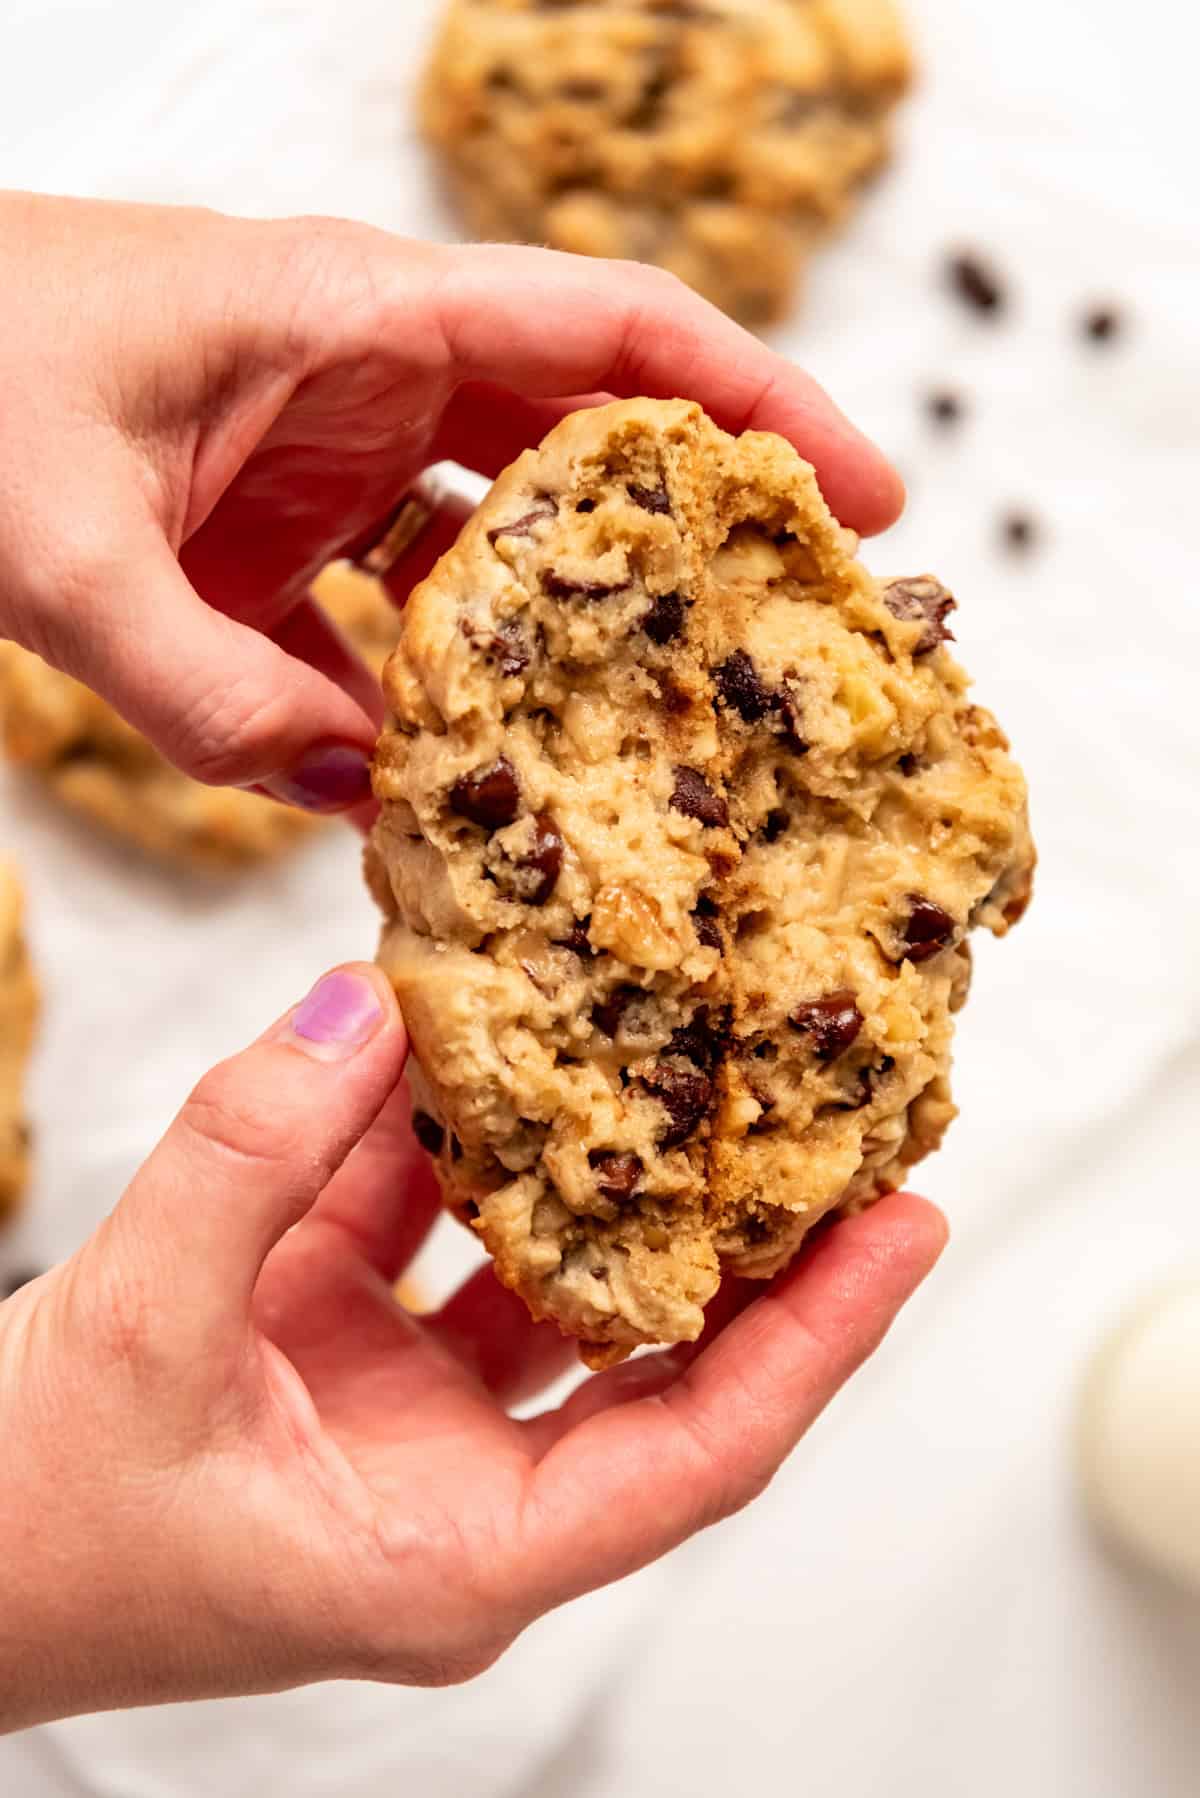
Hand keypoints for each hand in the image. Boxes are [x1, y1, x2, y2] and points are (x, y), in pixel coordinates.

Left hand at [0, 192, 902, 815]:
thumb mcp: (52, 544)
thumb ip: (200, 689)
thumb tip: (353, 797)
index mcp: (358, 315)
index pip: (615, 335)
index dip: (762, 411)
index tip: (865, 503)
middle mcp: (364, 377)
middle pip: (585, 449)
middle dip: (689, 547)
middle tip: (786, 660)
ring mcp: (318, 458)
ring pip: (489, 554)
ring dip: (551, 650)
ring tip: (630, 756)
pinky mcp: (262, 532)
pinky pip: (378, 625)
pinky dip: (410, 705)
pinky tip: (430, 793)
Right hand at [0, 965, 943, 1730]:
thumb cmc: (31, 1530)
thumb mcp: (139, 1336)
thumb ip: (250, 1155)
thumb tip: (360, 1010)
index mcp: (454, 1555)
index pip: (697, 1453)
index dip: (818, 1341)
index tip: (907, 1229)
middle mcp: (459, 1487)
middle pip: (657, 1361)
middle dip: (749, 1246)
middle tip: (836, 1124)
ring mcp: (405, 1412)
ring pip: (547, 1278)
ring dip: (596, 1170)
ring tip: (681, 1054)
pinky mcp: (343, 1342)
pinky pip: (430, 1223)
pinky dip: (449, 1138)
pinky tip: (470, 1043)